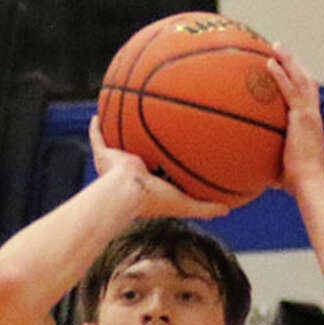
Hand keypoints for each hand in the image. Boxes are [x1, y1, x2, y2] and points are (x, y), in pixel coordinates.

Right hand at [88, 117, 228, 220]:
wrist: (127, 192)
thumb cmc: (155, 199)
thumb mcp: (185, 204)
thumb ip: (206, 208)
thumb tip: (228, 210)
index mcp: (149, 185)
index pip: (159, 173)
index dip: (166, 164)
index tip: (174, 155)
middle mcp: (132, 173)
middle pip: (139, 156)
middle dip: (145, 146)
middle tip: (152, 133)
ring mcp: (116, 164)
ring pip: (118, 145)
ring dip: (120, 134)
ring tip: (126, 116)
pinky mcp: (104, 155)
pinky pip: (97, 138)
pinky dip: (95, 128)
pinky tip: (96, 115)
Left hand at [266, 45, 323, 195]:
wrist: (310, 184)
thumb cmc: (296, 185)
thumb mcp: (280, 169)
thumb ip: (267, 163)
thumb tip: (248, 170)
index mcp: (311, 126)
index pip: (307, 98)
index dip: (298, 82)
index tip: (287, 71)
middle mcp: (313, 116)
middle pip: (307, 81)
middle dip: (294, 64)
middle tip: (279, 51)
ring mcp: (309, 115)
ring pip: (301, 79)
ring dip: (288, 61)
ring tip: (275, 47)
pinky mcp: (302, 117)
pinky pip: (290, 90)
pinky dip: (280, 75)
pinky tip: (269, 63)